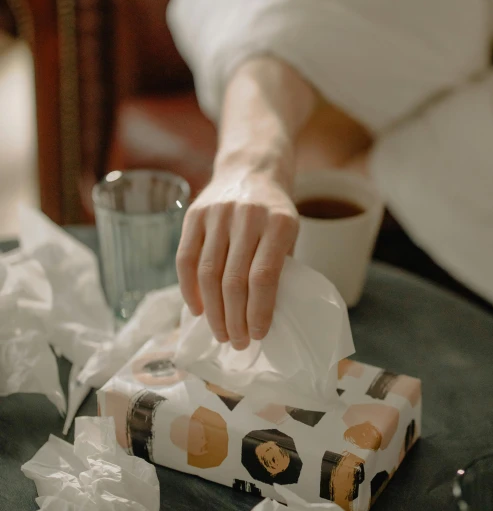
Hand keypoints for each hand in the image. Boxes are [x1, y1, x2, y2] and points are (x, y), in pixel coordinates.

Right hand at [176, 171, 298, 349]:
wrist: (250, 168)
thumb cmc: (274, 212)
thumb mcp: (289, 233)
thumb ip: (278, 266)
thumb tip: (263, 316)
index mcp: (279, 223)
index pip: (265, 276)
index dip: (259, 311)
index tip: (257, 335)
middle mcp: (247, 216)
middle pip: (234, 280)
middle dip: (235, 319)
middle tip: (237, 342)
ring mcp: (217, 213)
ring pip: (208, 274)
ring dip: (213, 311)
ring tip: (220, 333)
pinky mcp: (194, 214)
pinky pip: (186, 259)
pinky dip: (189, 289)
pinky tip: (197, 309)